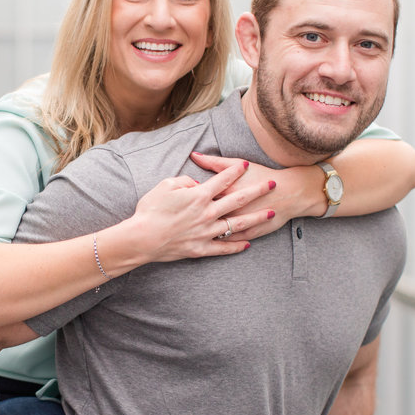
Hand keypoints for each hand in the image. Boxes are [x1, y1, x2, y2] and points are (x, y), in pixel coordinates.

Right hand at [127, 158, 275, 261]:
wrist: (142, 238)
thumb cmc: (150, 210)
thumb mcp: (165, 186)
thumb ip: (184, 181)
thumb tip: (197, 182)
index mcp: (198, 195)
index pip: (223, 179)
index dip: (235, 170)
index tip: (246, 165)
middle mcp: (207, 213)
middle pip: (238, 199)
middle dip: (257, 190)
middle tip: (273, 184)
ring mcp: (206, 232)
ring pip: (238, 224)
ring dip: (256, 218)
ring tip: (271, 213)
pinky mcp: (201, 249)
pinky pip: (223, 247)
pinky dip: (236, 246)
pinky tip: (248, 244)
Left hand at [191, 152, 323, 239]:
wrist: (290, 192)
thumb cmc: (262, 175)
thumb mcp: (237, 163)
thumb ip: (214, 162)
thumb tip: (194, 155)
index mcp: (225, 191)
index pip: (198, 196)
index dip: (186, 198)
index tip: (179, 199)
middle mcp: (231, 209)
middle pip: (203, 216)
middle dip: (189, 217)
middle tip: (180, 217)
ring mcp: (239, 223)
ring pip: (214, 232)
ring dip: (201, 233)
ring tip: (190, 231)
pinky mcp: (248, 234)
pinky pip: (229, 242)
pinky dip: (218, 242)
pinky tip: (208, 241)